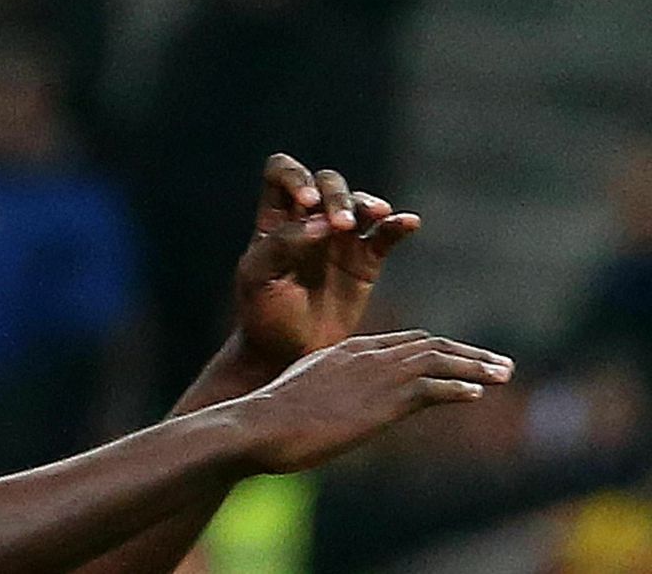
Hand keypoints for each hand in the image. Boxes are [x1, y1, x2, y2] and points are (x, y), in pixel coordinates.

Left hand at [234, 154, 420, 366]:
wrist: (287, 355)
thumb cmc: (263, 314)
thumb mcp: (258, 277)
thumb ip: (282, 244)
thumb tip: (320, 222)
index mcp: (274, 219)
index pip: (282, 172)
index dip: (294, 176)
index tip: (305, 203)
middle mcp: (308, 221)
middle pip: (326, 183)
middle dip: (336, 195)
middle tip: (340, 224)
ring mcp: (340, 239)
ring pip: (358, 203)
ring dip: (366, 204)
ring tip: (376, 215)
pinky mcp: (366, 261)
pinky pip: (386, 234)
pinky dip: (398, 224)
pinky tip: (408, 223)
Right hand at [234, 330, 514, 473]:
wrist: (261, 424)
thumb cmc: (270, 417)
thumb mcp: (301, 394)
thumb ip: (326, 393)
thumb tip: (331, 410)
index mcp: (346, 351)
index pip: (402, 342)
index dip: (436, 348)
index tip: (459, 357)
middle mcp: (366, 355)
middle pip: (428, 345)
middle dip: (467, 353)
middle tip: (499, 363)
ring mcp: (377, 375)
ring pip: (439, 361)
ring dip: (476, 366)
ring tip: (503, 373)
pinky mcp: (386, 400)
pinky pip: (433, 388)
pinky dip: (459, 388)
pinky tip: (477, 394)